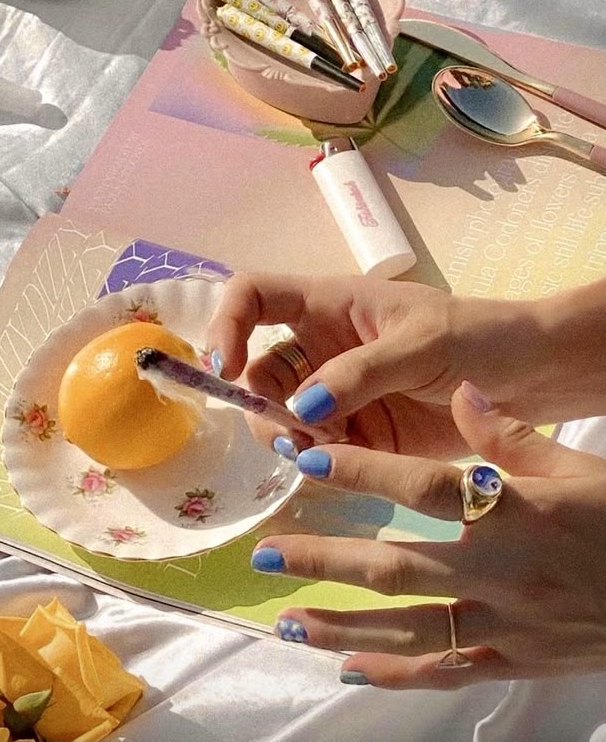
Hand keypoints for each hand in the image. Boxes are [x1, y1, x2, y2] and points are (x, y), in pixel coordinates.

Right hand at [207, 273, 605, 457]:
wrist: (533, 379)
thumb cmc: (479, 337)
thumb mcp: (422, 342)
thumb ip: (361, 372)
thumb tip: (300, 407)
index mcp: (330, 306)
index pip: (254, 296)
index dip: (227, 323)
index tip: (227, 367)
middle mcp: (321, 348)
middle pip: (259, 371)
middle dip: (264, 404)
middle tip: (296, 435)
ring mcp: (336, 393)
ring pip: (281, 415)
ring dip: (290, 436)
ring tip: (326, 452)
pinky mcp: (356, 434)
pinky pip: (315, 449)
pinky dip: (316, 461)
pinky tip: (343, 465)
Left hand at [250, 382, 605, 687]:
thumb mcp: (580, 470)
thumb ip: (512, 437)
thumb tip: (460, 393)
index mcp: (517, 513)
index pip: (427, 488)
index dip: (364, 472)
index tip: (307, 459)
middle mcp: (501, 572)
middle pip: (397, 567)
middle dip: (326, 560)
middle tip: (266, 556)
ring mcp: (505, 625)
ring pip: (409, 628)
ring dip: (342, 624)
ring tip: (286, 619)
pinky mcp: (514, 660)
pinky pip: (446, 669)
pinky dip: (395, 671)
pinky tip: (349, 668)